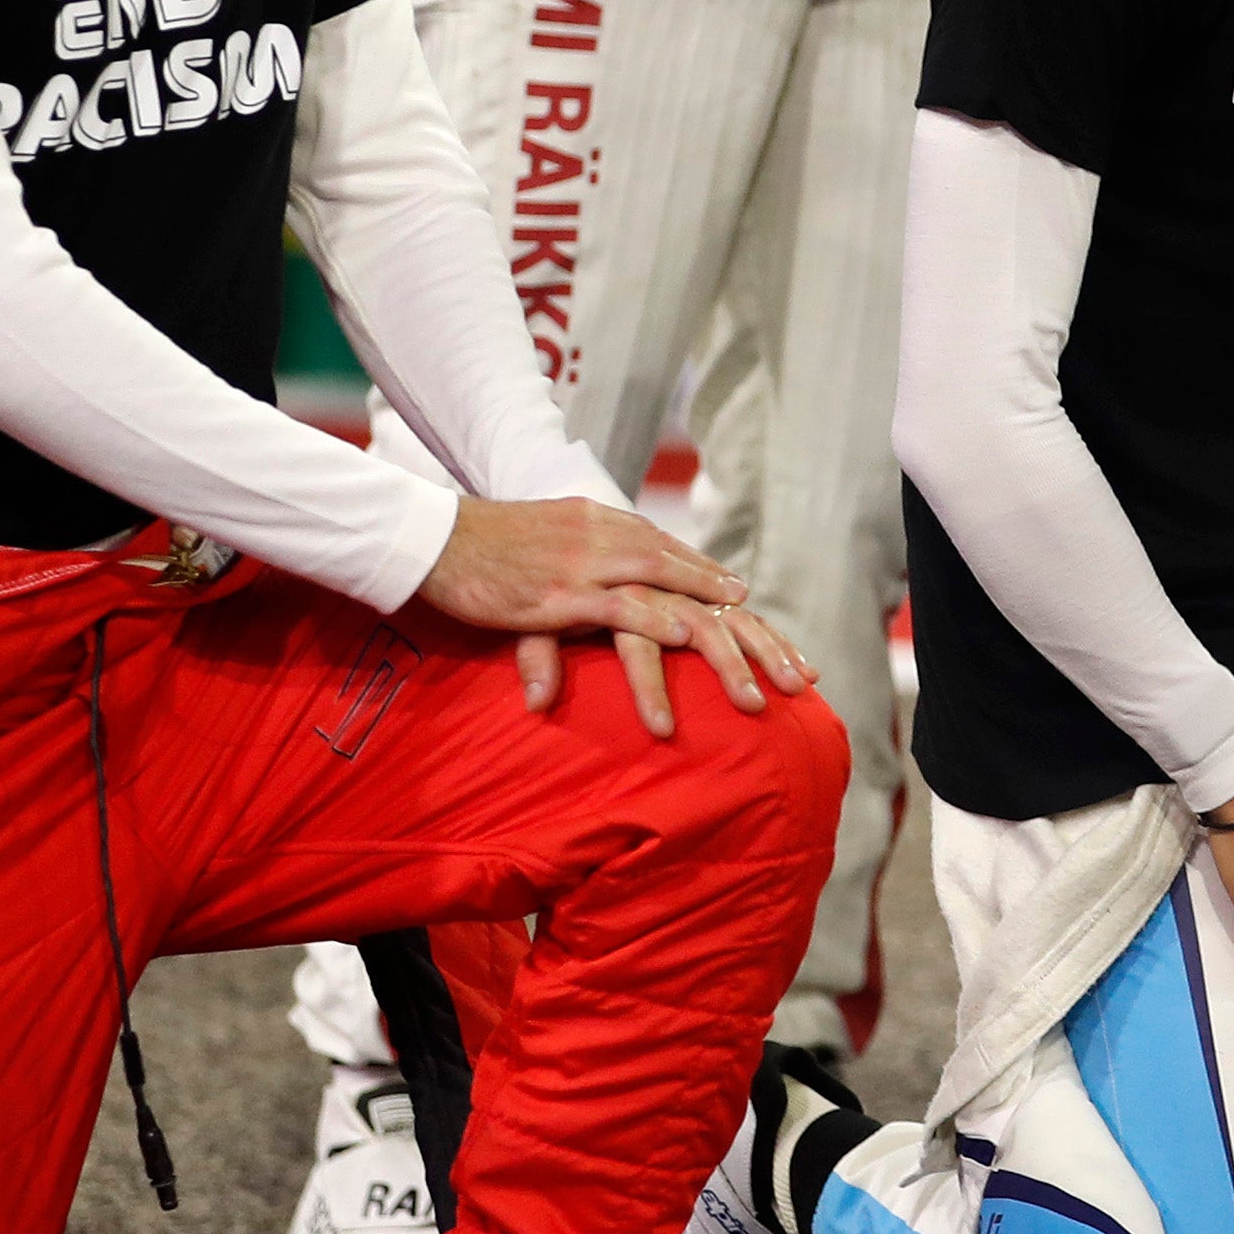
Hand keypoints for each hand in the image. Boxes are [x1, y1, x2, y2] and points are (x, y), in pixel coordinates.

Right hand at [416, 495, 797, 738]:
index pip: (697, 572)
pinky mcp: (558, 591)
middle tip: (798, 682)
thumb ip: (593, 601)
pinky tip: (688, 645)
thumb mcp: (554, 568)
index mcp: (620, 534)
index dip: (743, 613)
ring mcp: (591, 565)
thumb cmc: (490, 554)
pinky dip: (655, 626)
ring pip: (674, 606)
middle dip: (756, 640)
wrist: (434, 535)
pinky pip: (618, 609)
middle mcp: (618, 543)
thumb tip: (621, 630)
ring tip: (752, 698)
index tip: (783, 647)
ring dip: (718, 654)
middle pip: (707, 592)